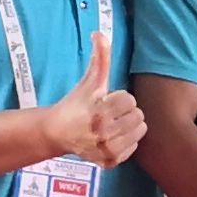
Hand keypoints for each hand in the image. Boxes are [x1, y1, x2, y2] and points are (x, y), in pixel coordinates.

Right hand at [43, 26, 145, 166]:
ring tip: (113, 124)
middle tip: (110, 113)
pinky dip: (127, 142)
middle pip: (138, 116)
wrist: (57, 132)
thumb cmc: (76, 104)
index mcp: (99, 112)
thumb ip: (99, 57)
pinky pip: (133, 148)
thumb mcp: (89, 81)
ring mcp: (106, 150)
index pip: (130, 100)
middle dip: (126, 111)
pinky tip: (113, 137)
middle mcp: (103, 133)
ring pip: (139, 131)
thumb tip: (99, 33)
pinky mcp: (109, 162)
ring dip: (129, 126)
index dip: (119, 98)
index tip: (105, 101)